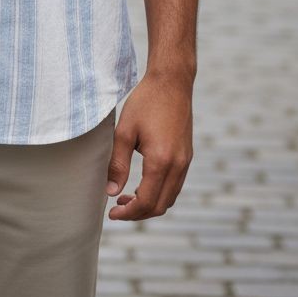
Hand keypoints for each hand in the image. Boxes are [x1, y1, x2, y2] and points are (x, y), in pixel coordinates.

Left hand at [105, 71, 192, 220]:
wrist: (172, 82)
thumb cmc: (146, 102)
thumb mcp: (125, 131)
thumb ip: (118, 163)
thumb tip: (111, 192)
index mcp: (161, 161)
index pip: (146, 202)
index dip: (128, 213)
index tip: (112, 213)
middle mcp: (178, 166)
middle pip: (160, 206)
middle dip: (138, 213)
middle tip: (117, 209)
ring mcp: (185, 161)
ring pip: (170, 198)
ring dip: (150, 204)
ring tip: (127, 198)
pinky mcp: (187, 156)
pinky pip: (175, 186)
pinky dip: (160, 193)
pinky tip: (143, 185)